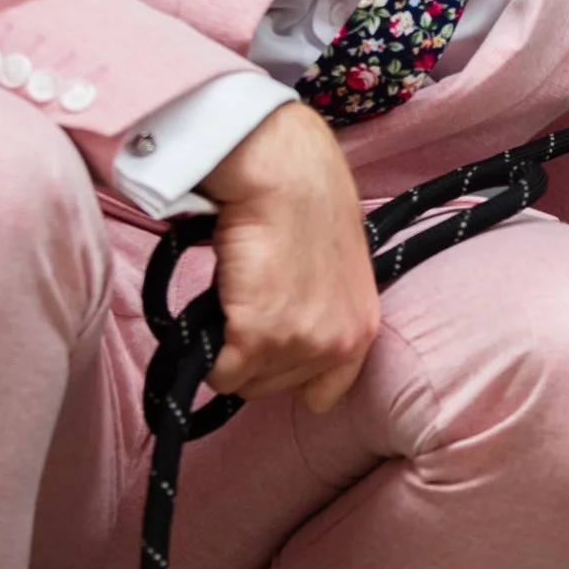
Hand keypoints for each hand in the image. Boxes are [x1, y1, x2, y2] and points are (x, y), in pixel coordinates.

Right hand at [199, 100, 381, 411]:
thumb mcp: (337, 268)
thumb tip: (286, 320)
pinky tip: (215, 310)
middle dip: (254, 357)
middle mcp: (337, 344)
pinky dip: (207, 351)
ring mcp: (299, 344)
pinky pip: (221, 374)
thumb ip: (322, 307)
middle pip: (275, 388)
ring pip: (245, 382)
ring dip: (229, 350)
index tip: (272, 348)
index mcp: (361, 328)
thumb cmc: (307, 201)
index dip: (291, 373)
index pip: (325, 393)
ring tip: (235, 298)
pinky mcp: (258, 339)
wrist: (284, 175)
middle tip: (246, 307)